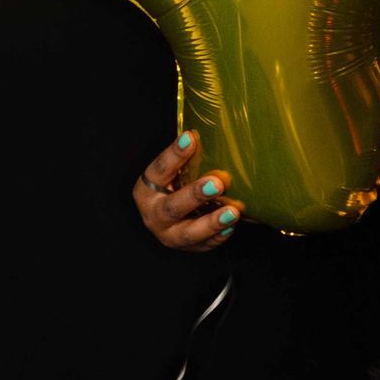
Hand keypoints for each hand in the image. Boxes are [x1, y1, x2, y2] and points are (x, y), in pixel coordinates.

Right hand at [132, 131, 245, 250]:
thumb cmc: (175, 186)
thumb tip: (207, 132)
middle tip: (217, 183)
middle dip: (195, 195)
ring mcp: (170, 234)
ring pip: (188, 232)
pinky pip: (204, 245)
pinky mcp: (188, 248)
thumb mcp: (174, 171)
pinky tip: (232, 226)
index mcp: (147, 190)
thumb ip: (186, 158)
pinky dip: (219, 236)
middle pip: (172, 206)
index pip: (159, 170)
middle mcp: (154, 215)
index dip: (174, 154)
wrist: (169, 220)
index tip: (191, 138)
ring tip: (233, 211)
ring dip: (212, 222)